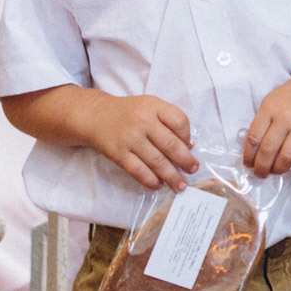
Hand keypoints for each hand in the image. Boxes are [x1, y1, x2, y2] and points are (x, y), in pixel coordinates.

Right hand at [79, 93, 198, 191]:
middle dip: (185, 160)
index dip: (188, 136)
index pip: (179, 121)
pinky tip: (158, 184)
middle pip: (170, 144)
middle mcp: (143, 121)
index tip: (190, 146)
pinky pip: (138, 170)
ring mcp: (130, 138)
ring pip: (156, 161)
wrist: (97, 116)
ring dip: (171, 176)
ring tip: (180, 184)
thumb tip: (188, 146)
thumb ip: (169, 120)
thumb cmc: (130, 112)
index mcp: (154, 106)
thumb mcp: (150, 106)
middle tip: (193, 170)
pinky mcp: (119, 153)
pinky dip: (150, 180)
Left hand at [244, 67, 290, 185]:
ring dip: (279, 170)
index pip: (253, 138)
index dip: (248, 156)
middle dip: (261, 168)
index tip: (248, 164)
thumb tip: (252, 150)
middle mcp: (286, 118)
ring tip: (276, 172)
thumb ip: (262, 122)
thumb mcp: (271, 101)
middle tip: (260, 173)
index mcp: (270, 109)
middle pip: (268, 150)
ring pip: (288, 156)